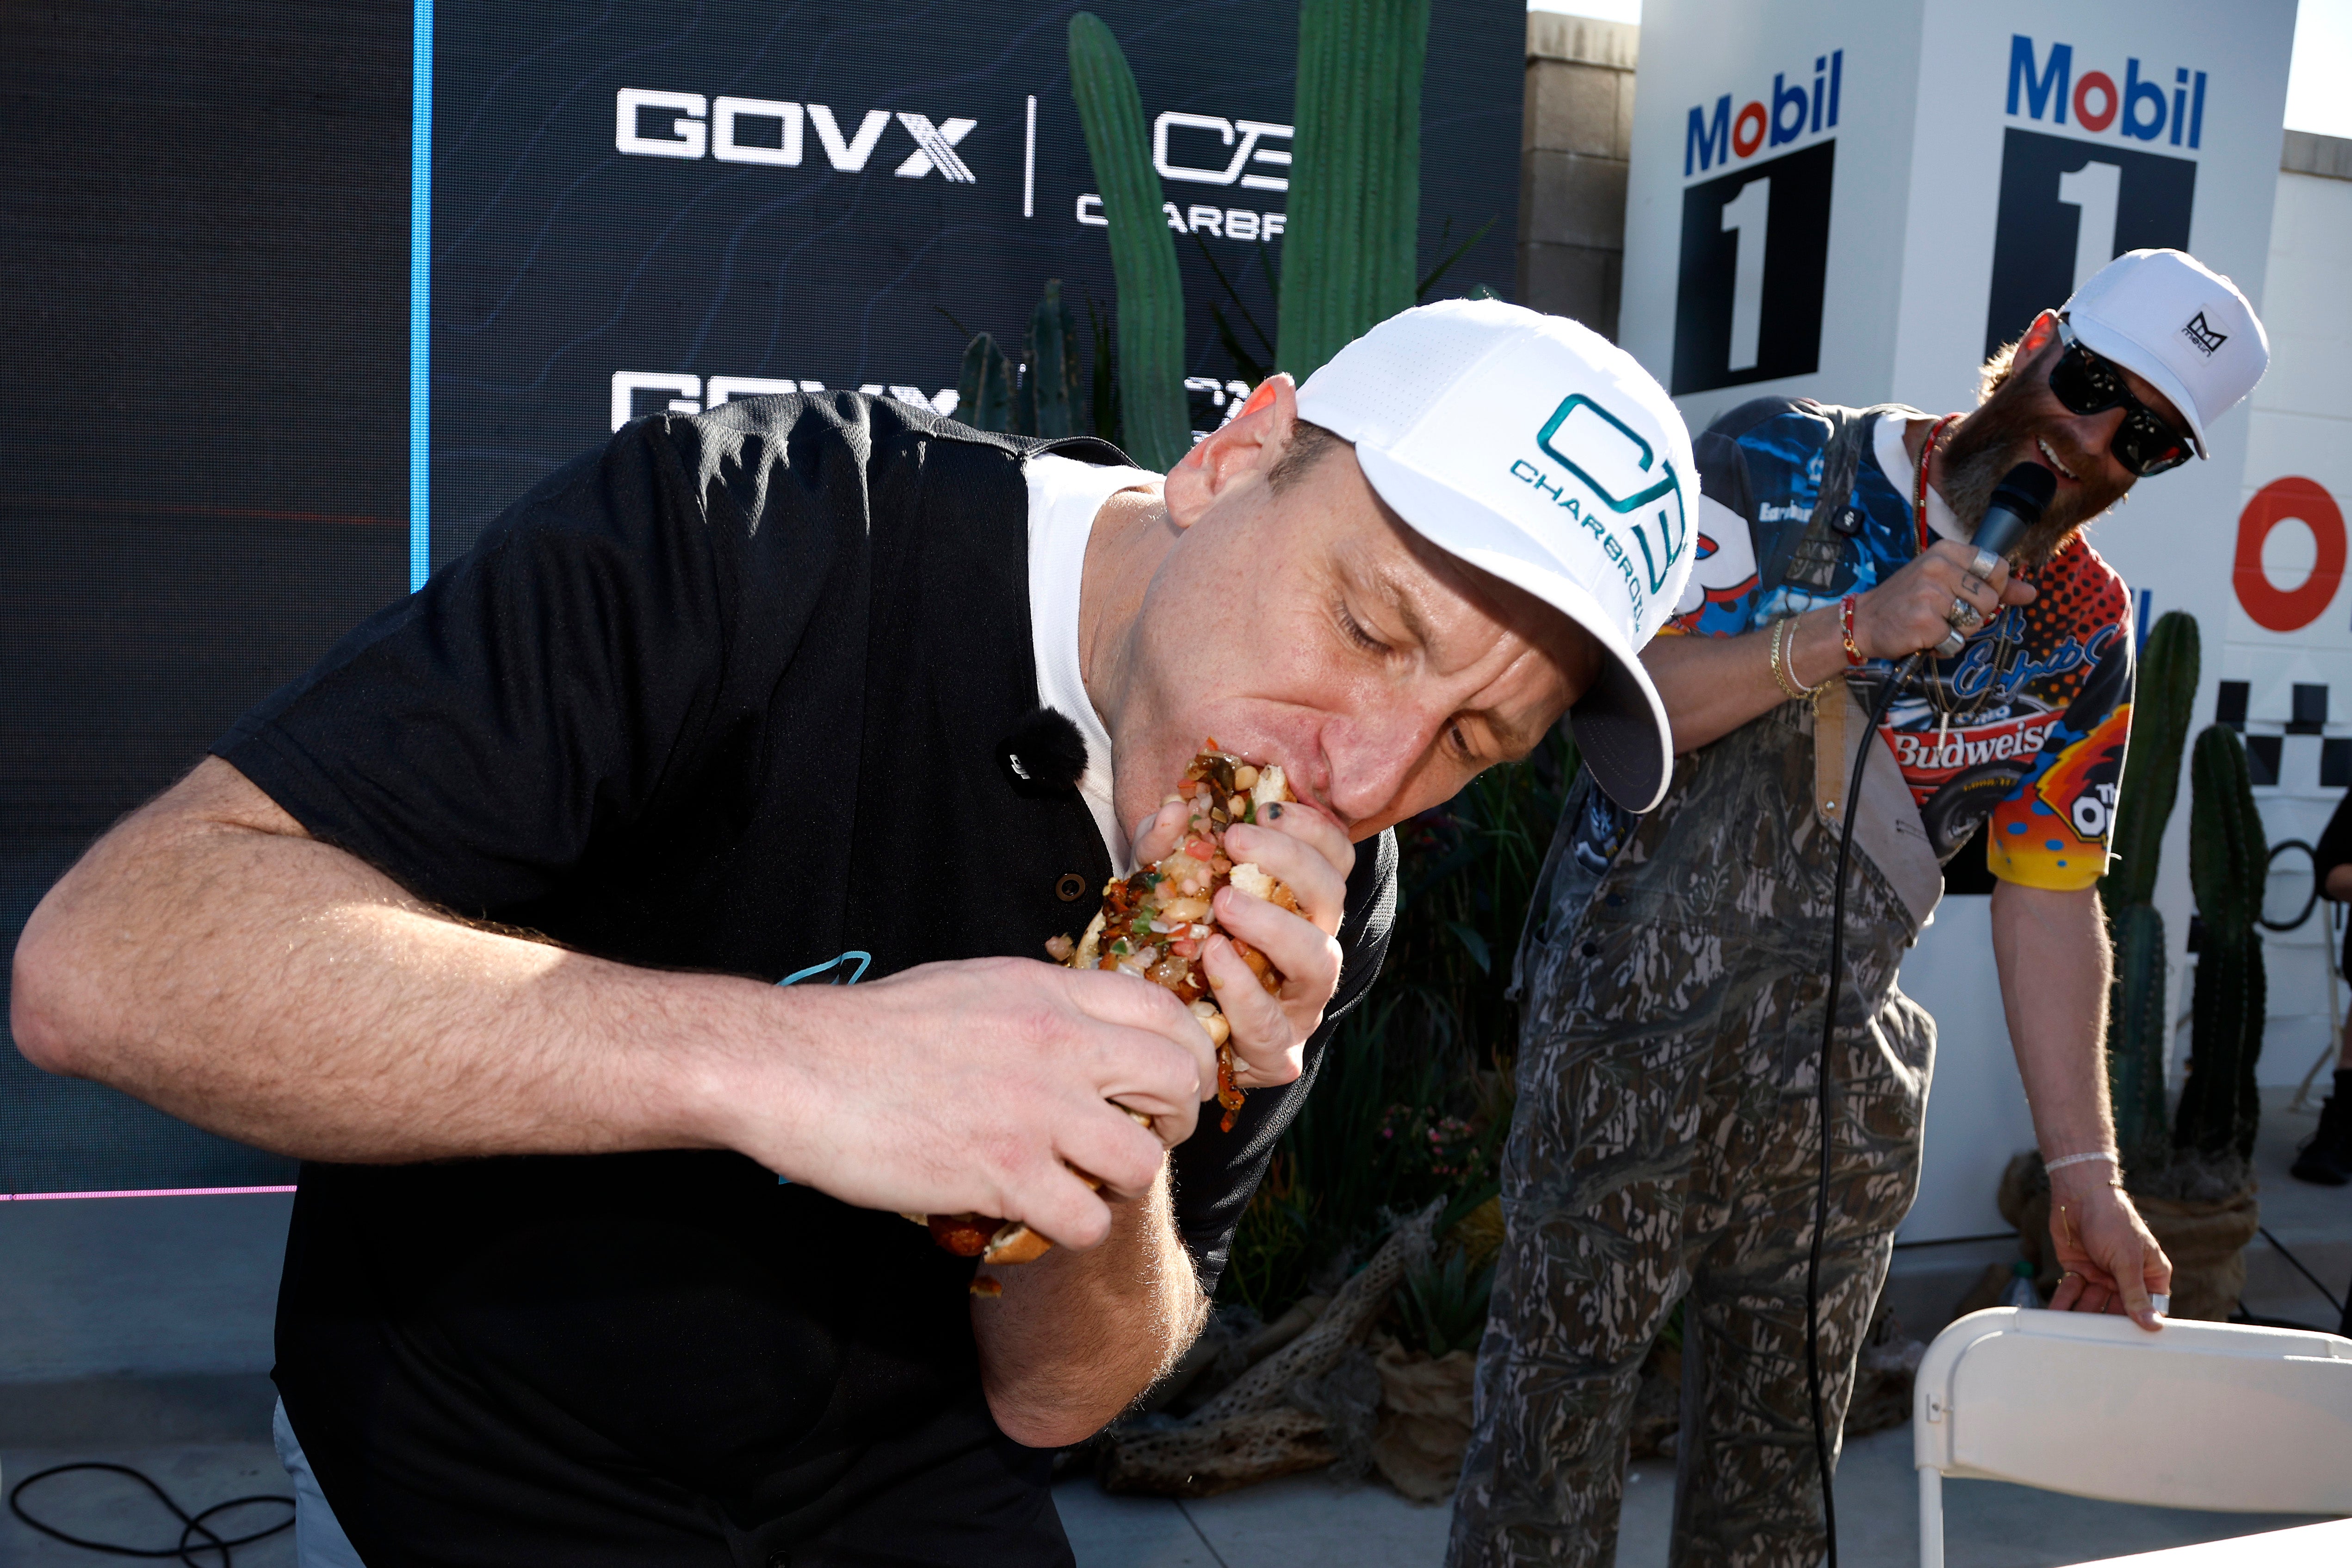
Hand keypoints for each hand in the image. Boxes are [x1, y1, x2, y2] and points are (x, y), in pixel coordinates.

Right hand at [724, 956, 1216, 1250]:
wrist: (794, 1065)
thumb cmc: (872, 1031)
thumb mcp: (973, 986)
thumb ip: (1039, 1005)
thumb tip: (1081, 1028)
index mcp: (1048, 992)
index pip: (1167, 1012)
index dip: (1186, 1054)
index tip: (1168, 1084)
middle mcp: (1057, 1043)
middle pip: (1176, 1080)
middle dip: (1172, 1119)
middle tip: (1135, 1139)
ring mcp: (1034, 1110)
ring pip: (1143, 1160)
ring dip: (1121, 1182)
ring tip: (1082, 1183)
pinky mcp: (1003, 1173)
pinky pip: (1088, 1219)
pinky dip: (1073, 1229)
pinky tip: (1037, 1215)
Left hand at [1129, 796, 1352, 1091]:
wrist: (1161, 1038)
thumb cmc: (1173, 951)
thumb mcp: (1161, 889)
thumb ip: (1161, 848)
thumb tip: (1173, 811)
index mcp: (1301, 910)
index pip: (1335, 858)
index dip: (1312, 827)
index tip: (1264, 807)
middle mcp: (1313, 952)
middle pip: (1332, 898)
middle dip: (1290, 861)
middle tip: (1236, 840)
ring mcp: (1301, 1006)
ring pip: (1320, 960)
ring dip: (1274, 924)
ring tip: (1225, 901)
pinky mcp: (1277, 1054)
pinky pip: (1269, 1021)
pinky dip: (1241, 986)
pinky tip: (1211, 956)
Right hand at [1853, 539, 2037, 659]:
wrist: (1863, 621)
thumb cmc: (1907, 600)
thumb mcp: (1945, 581)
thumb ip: (1989, 586)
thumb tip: (2031, 593)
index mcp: (1945, 551)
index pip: (1997, 567)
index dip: (1994, 589)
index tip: (1972, 596)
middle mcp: (1938, 567)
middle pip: (1990, 598)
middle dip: (1975, 615)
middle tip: (1946, 614)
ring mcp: (1930, 594)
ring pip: (1975, 621)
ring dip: (1959, 632)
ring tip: (1934, 625)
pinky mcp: (1924, 622)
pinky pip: (1956, 641)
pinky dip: (1943, 646)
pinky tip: (1924, 637)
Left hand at [2046, 1167, 2172, 1330]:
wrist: (2080, 1195)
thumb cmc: (2113, 1219)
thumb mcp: (2128, 1259)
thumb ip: (2135, 1294)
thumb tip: (2152, 1324)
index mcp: (2150, 1274)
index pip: (2149, 1308)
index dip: (2140, 1325)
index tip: (2129, 1346)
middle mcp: (2126, 1278)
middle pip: (2117, 1310)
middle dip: (2104, 1324)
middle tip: (2093, 1345)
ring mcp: (2102, 1275)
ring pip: (2092, 1304)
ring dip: (2080, 1316)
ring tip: (2068, 1333)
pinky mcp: (2079, 1270)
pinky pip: (2072, 1292)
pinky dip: (2063, 1303)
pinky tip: (2054, 1315)